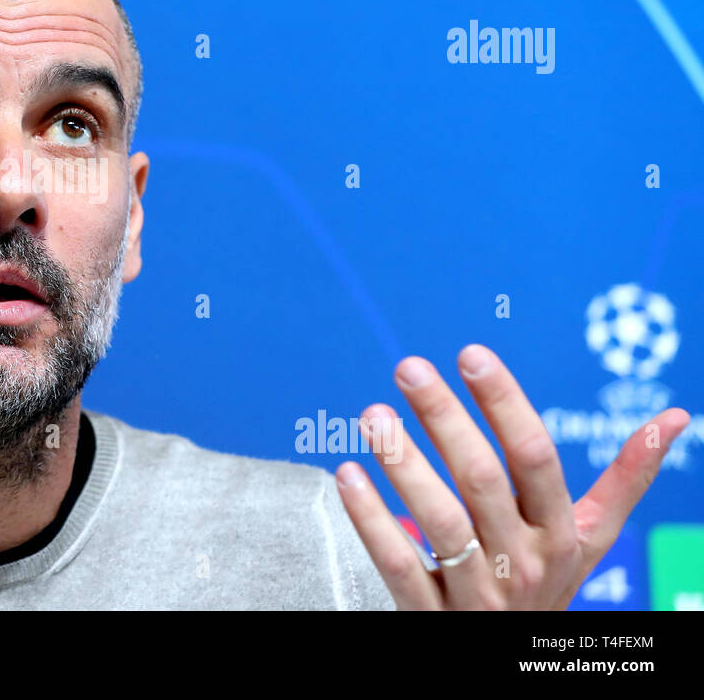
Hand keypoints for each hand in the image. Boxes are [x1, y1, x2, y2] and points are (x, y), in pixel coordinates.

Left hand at [334, 344, 689, 609]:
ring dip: (403, 463)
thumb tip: (677, 416)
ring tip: (373, 415)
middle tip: (409, 367)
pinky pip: (398, 564)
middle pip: (482, 480)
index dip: (504, 403)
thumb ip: (626, 479)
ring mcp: (477, 593)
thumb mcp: (591, 537)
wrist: (517, 664)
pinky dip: (371, 519)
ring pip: (439, 521)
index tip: (471, 353)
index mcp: (561, 533)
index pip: (536, 457)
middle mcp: (523, 562)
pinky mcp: (430, 616)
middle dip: (444, 419)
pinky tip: (346, 475)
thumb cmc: (548, 581)